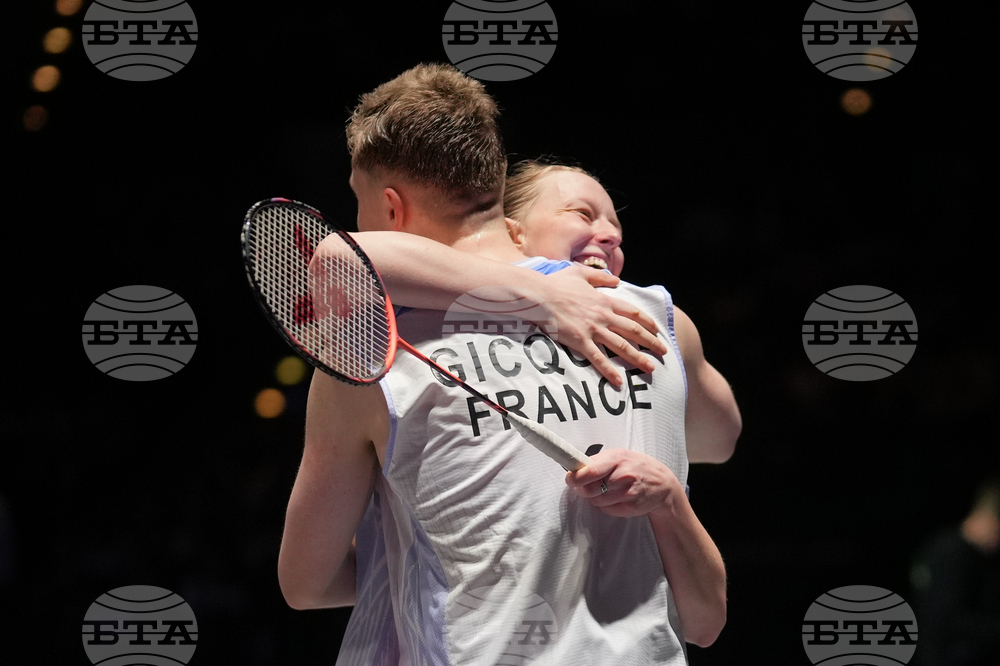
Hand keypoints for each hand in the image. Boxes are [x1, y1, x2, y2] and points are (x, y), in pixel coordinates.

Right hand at [540, 266, 667, 385]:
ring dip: (638, 358)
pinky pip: (598, 359)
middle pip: (633, 331)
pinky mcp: (580, 341)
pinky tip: (619, 381)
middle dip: (651, 342)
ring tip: (651, 368)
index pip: (632, 312)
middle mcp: (603, 316)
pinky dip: (609, 370)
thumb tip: (616, 280)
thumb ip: (600, 277)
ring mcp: (593, 329)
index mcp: (604, 300)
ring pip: (621, 346)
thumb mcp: (580, 273)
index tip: (656, 330)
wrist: (539, 295)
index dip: (647, 322)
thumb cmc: (556, 283)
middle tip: (663, 352)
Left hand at [565, 448, 683, 518]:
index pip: (590, 471)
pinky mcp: (631, 507)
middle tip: (584, 486)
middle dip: (583, 489)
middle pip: (590, 489)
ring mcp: (628, 492)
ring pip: (597, 501)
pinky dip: (606, 506)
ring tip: (606, 490)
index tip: (569, 479)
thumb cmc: (636, 467)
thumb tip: (575, 467)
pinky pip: (607, 510)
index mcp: (617, 458)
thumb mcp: (619, 456)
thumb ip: (598, 461)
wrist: (663, 484)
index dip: (576, 477)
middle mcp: (623, 475)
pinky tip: (616, 498)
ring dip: (596, 498)